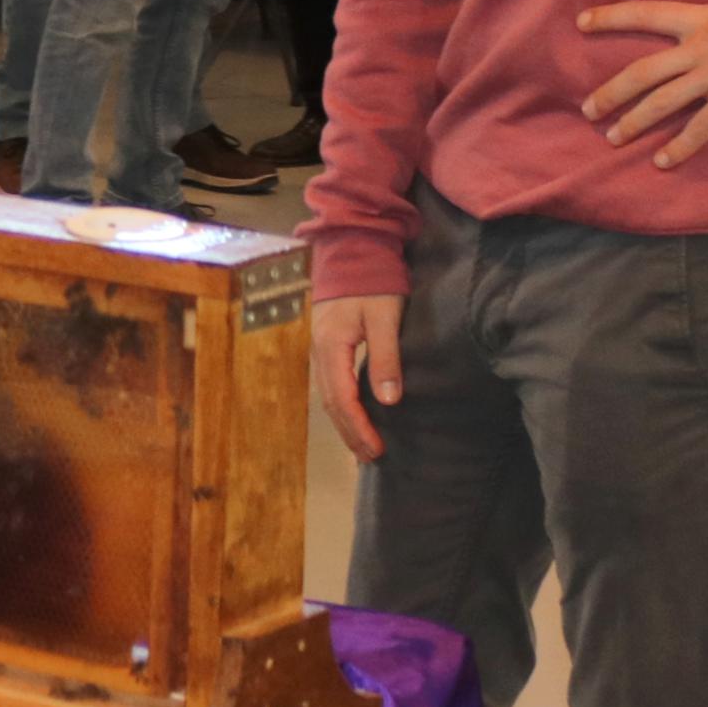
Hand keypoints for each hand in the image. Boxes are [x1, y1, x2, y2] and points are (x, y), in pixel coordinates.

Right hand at [312, 295, 404, 463]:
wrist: (353, 249)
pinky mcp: (327, 345)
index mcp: (331, 347)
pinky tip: (355, 414)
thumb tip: (388, 401)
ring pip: (329, 395)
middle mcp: (319, 351)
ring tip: (362, 445)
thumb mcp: (385, 317)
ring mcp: (320, 348)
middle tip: (370, 457)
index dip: (358, 427)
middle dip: (350, 433)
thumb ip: (386, 358)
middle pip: (331, 403)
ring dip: (345, 423)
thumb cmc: (373, 280)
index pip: (342, 399)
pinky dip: (343, 405)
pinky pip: (331, 384)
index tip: (376, 449)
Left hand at [576, 0, 707, 165]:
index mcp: (697, 19)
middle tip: (587, 110)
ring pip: (662, 102)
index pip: (644, 14)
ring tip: (612, 137)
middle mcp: (698, 48)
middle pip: (641, 73)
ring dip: (634, 121)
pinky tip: (661, 162)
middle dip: (611, 92)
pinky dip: (680, 147)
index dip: (611, 17)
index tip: (580, 22)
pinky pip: (700, 128)